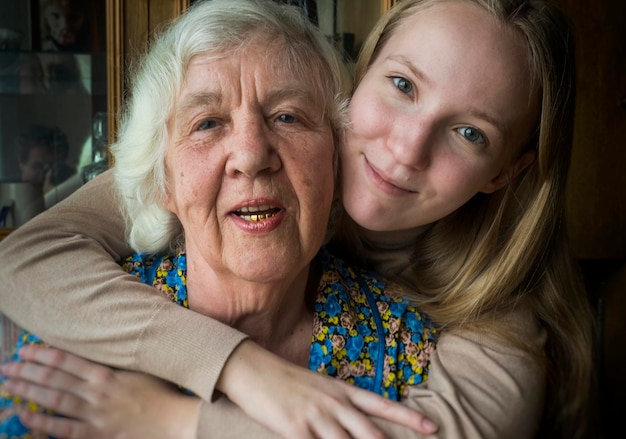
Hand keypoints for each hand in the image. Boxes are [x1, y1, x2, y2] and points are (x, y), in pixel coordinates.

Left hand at [1, 345, 199, 438]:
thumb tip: (110, 340)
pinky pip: (62, 429)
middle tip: (7, 366)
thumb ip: (120, 359)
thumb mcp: (142, 368)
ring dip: (28, 392)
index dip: (43, 355)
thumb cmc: (161, 393)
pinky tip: (24, 415)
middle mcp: (96, 392)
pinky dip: (41, 422)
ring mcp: (95, 414)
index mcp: (107, 373)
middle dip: (28, 372)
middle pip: (54, 379)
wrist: (175, 421)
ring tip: (9, 385)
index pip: (68, 360)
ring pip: (53, 400)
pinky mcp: (97, 435)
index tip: (25, 350)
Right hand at [218, 341, 437, 438]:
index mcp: (341, 390)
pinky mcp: (295, 428)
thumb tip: (355, 420)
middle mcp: (333, 402)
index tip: (431, 427)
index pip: (381, 404)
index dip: (407, 417)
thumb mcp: (318, 386)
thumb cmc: (285, 379)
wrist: (252, 369)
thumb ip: (338, 403)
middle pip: (369, 430)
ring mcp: (315, 415)